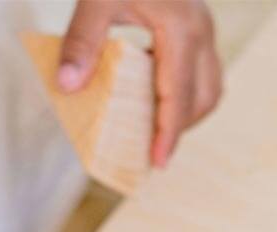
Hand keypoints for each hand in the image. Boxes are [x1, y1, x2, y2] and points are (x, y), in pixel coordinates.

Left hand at [58, 0, 221, 166]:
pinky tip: (158, 96)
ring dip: (186, 112)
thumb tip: (67, 87)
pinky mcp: (198, 23)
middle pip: (203, 98)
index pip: (179, 96)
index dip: (169, 134)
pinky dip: (186, 92)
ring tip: (156, 128)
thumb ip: (82, 40)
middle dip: (180, 128)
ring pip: (209, 86)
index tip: (157, 163)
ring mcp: (204, 26)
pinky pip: (203, 70)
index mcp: (181, 30)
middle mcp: (201, 30)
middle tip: (151, 149)